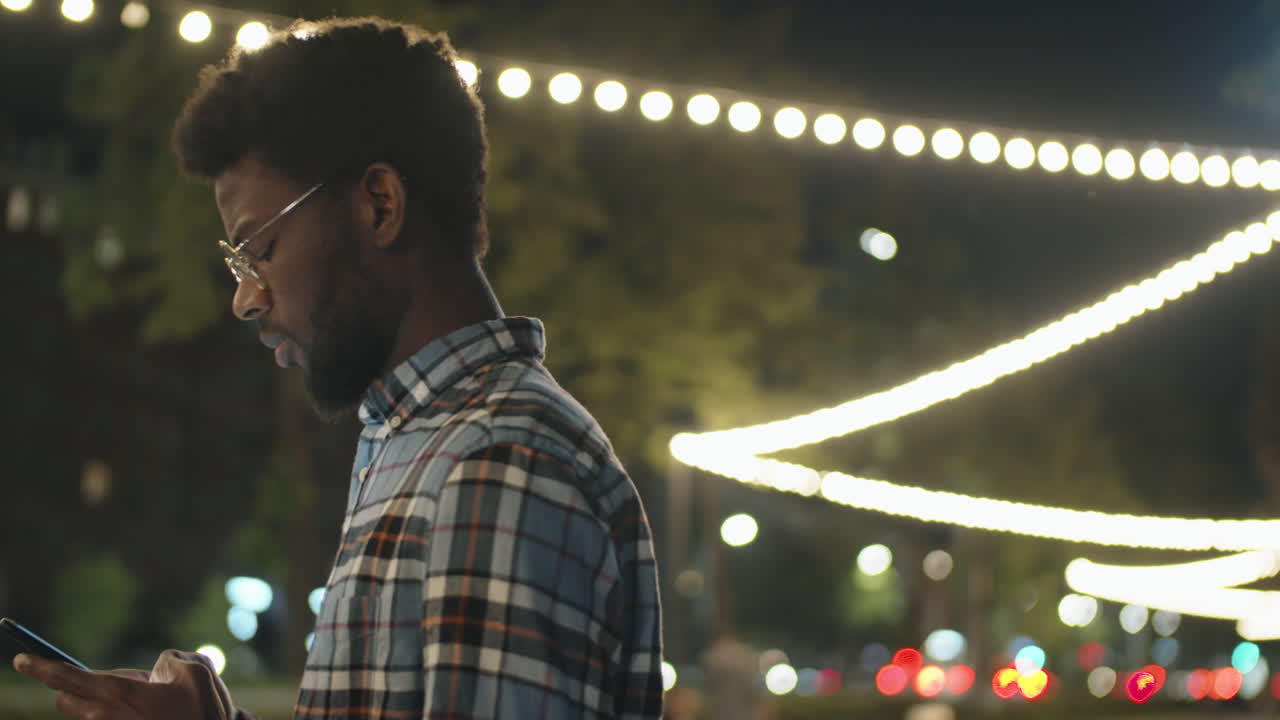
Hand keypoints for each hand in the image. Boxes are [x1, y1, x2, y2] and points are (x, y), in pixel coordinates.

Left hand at [14, 649, 237, 719]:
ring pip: (86, 714)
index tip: (21, 660)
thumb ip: (171, 659)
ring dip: (101, 704)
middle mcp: (107, 717)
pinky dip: (119, 716)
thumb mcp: (196, 671)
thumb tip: (158, 667)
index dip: (41, 667)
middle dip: (73, 687)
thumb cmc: (201, 712)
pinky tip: (151, 715)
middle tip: (107, 683)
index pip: (67, 677)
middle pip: (65, 699)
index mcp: (121, 694)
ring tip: (142, 704)